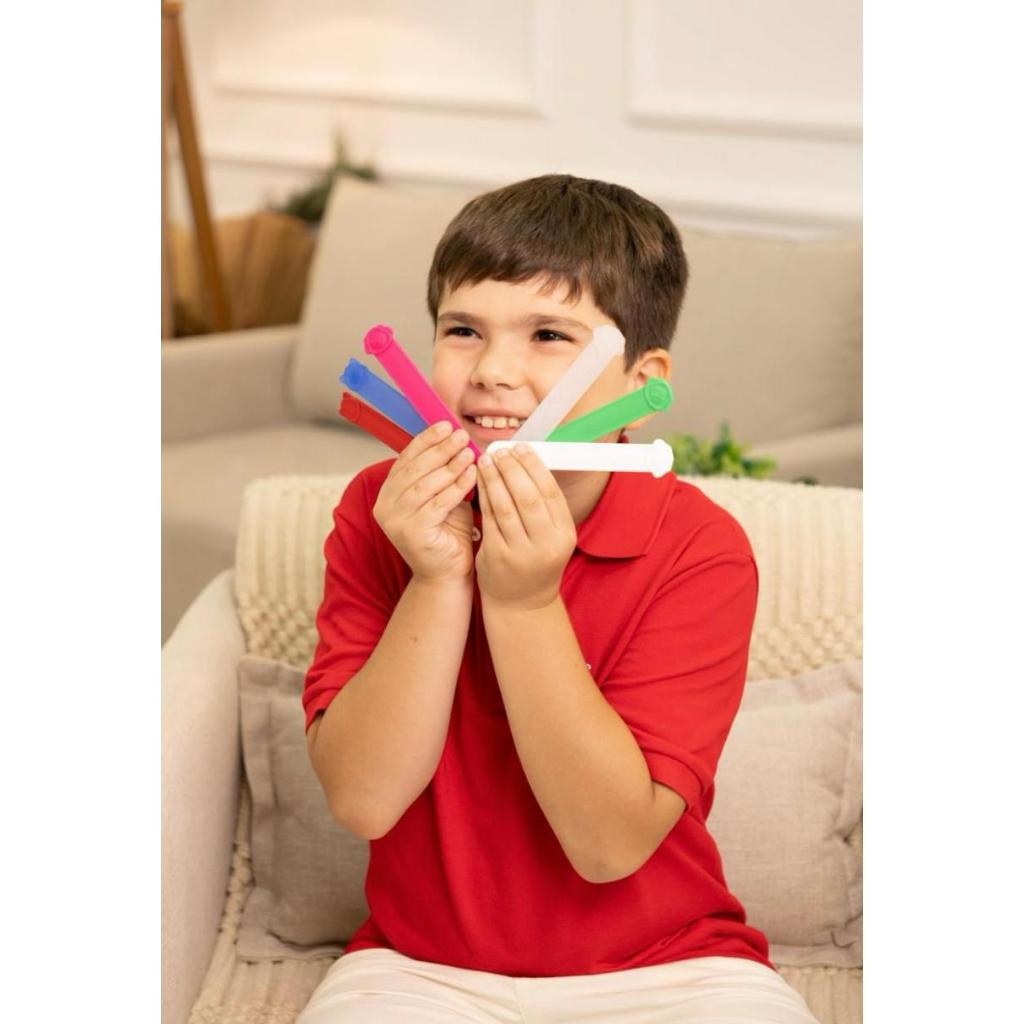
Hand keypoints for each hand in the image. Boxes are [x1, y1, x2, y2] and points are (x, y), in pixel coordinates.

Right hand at [373, 421, 476, 583]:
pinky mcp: (412, 532)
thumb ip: (443, 472)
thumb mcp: (443, 495)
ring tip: (469, 452)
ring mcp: (396, 521)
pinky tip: (472, 474)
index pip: (406, 459)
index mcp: (389, 494)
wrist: (448, 574)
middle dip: (440, 449)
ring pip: (425, 484)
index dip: (426, 440)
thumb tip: (458, 438)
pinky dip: (456, 486)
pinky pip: (437, 503)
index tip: (446, 425)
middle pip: (414, 469)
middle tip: (461, 435)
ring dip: (449, 465)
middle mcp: (386, 506)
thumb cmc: (449, 533)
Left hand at [475, 444, 576, 610]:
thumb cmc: (536, 560)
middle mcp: (546, 544)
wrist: (521, 602)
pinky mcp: (497, 556)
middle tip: (501, 451)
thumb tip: (529, 461)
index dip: (534, 466)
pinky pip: (489, 518)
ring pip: (505, 506)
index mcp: (565, 535)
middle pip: (528, 497)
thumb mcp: (552, 537)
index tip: (521, 448)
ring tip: (486, 460)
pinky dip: (484, 495)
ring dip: (494, 478)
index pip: (550, 492)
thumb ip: (545, 506)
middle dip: (512, 469)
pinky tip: (479, 481)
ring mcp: (521, 553)